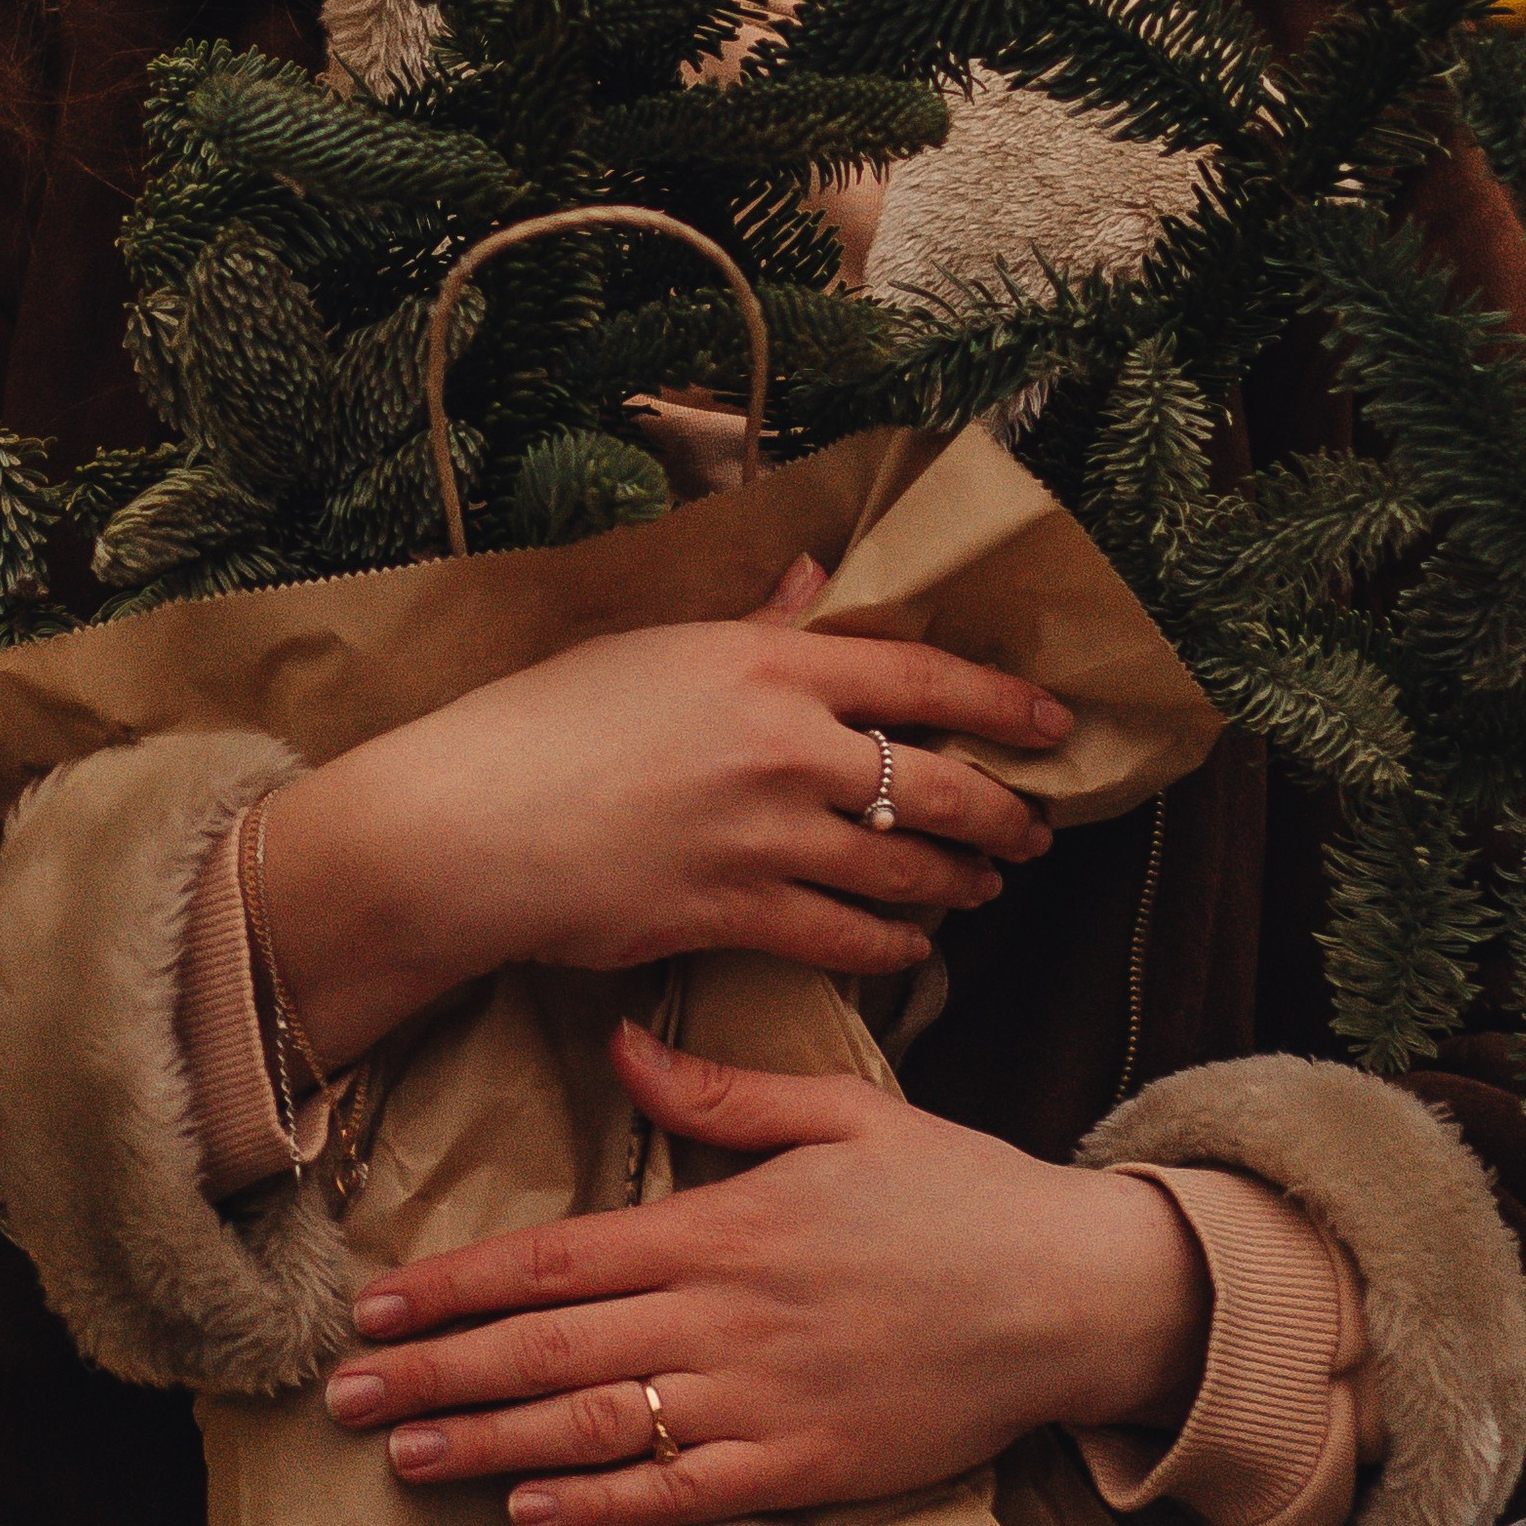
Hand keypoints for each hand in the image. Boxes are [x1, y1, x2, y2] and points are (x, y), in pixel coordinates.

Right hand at [261, 566, 1067, 1065]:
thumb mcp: (658, 646)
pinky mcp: (733, 916)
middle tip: (1033, 827)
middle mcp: (784, 749)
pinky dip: (892, 944)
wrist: (471, 826)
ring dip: (956, 883)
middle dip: (1001, 811)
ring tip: (983, 884)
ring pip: (902, 869)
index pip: (921, 676)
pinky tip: (911, 944)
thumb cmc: (550, 720)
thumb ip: (758, 624)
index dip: (1001, 701)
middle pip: (936, 784)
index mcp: (769, 665)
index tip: (1054, 721)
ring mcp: (763, 838)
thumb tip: (818, 581)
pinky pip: (845, 938)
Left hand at [320, 1021, 1209, 1525]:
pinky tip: (528, 1509)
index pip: (560, 1257)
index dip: (460, 1283)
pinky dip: (599, 1507)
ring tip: (403, 1453)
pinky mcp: (803, 1470)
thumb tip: (620, 1044)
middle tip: (345, 1390)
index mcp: (725, 1224)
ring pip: (596, 1427)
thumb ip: (722, 1097)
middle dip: (438, 1369)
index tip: (381, 1297)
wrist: (1065, 1293)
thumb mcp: (842, 1114)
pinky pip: (680, 1495)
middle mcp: (725, 1316)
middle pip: (550, 1348)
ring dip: (488, 1444)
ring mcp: (762, 1401)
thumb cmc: (955, 1195)